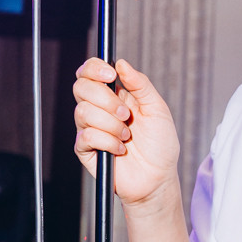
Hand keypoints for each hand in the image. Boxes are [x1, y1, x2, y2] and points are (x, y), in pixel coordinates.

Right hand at [73, 56, 180, 205]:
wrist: (158, 178)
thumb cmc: (160, 145)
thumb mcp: (158, 109)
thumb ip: (140, 84)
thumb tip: (121, 63)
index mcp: (115, 95)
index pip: (91, 72)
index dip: (94, 68)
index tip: (111, 74)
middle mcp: (99, 109)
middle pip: (80, 87)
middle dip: (106, 100)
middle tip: (126, 115)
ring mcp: (90, 128)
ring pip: (83, 112)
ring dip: (111, 125)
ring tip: (127, 136)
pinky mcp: (86, 149)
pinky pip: (87, 136)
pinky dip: (108, 142)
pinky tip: (121, 149)